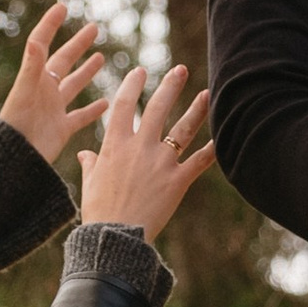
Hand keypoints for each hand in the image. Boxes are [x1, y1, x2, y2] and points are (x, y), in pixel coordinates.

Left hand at [0, 2, 107, 164]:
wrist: (14, 159)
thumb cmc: (16, 125)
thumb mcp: (24, 92)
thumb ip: (31, 66)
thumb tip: (36, 40)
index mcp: (36, 77)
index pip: (44, 44)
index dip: (51, 25)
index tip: (62, 7)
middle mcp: (45, 91)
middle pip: (64, 61)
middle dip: (78, 44)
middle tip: (93, 27)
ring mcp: (54, 110)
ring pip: (74, 86)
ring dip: (87, 72)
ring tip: (100, 57)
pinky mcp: (61, 129)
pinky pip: (80, 116)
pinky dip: (93, 109)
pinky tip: (107, 103)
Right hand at [80, 62, 215, 239]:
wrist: (116, 237)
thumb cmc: (99, 211)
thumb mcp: (90, 183)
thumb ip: (91, 164)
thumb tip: (85, 155)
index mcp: (115, 144)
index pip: (124, 104)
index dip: (133, 85)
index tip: (140, 71)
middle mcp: (140, 147)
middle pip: (158, 108)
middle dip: (170, 85)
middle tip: (180, 69)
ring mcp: (161, 162)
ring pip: (183, 129)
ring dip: (197, 109)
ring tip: (207, 94)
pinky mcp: (178, 180)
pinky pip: (199, 161)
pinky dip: (212, 150)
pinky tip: (221, 138)